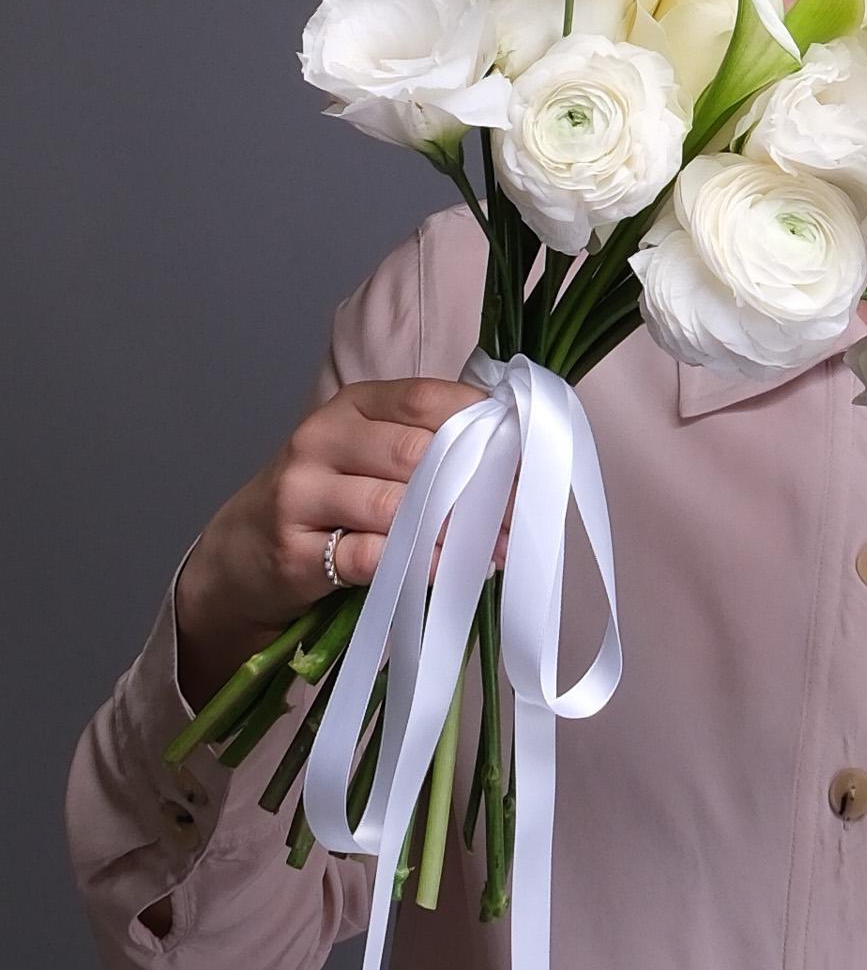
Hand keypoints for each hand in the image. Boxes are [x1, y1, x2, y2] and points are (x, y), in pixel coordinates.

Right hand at [173, 378, 492, 708]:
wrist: (238, 557)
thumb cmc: (325, 502)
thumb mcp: (365, 456)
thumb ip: (425, 446)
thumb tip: (514, 456)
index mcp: (351, 407)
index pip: (424, 398)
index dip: (481, 423)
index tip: (525, 452)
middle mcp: (322, 440)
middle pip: (414, 452)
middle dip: (475, 483)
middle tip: (515, 510)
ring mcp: (302, 494)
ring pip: (395, 504)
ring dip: (454, 530)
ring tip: (493, 547)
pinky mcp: (295, 552)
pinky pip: (371, 556)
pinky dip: (416, 565)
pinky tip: (445, 571)